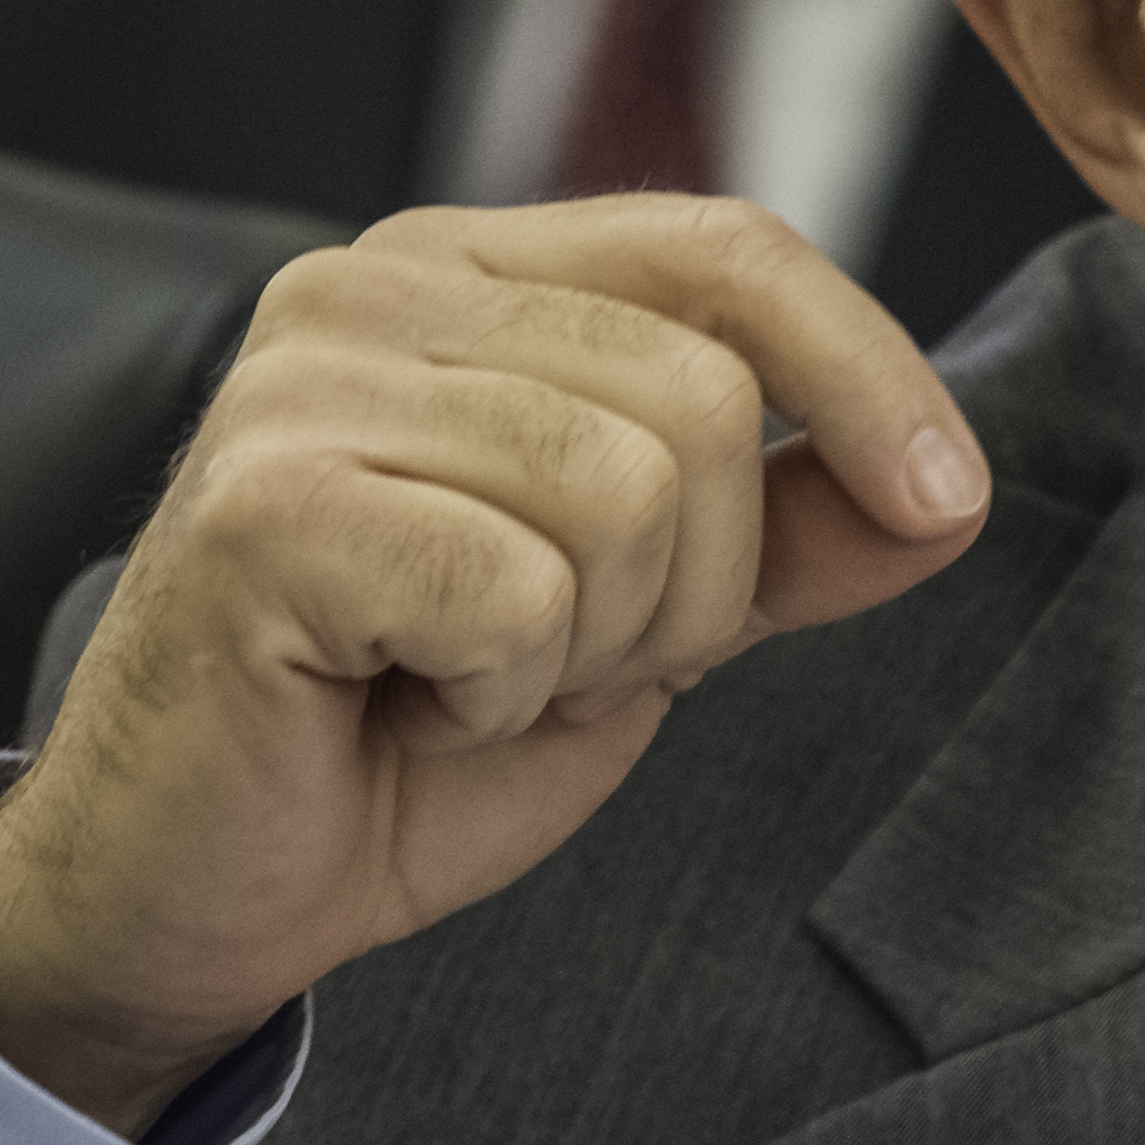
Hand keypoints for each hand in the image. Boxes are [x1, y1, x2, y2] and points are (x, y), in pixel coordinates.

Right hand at [0, 198, 992, 1131]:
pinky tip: (405, 706)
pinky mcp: (267, 506)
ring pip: (631, 491)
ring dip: (593, 646)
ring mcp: (303, 383)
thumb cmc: (401, 745)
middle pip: (705, 397)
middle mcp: (372, 287)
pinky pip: (522, 591)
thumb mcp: (645, 621)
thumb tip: (948, 490)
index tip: (947, 499)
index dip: (868, 371)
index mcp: (467, 274)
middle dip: (693, 586)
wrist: (196, 894)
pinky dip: (502, 696)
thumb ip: (788, 538)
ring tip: (470, 680)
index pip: (728, 250)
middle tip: (555, 661)